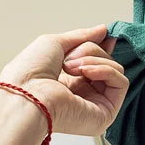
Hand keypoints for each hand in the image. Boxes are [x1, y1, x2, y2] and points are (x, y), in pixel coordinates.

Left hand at [0, 24, 128, 136]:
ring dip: (96, 59)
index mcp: (67, 82)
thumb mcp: (55, 43)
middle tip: (70, 58)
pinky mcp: (105, 114)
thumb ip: (82, 36)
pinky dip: (107, 70)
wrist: (24, 96)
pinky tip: (86, 72)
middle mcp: (82, 94)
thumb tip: (103, 30)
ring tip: (72, 66)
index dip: (102, 47)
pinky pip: (120, 82)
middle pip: (106, 61)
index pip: (96, 62)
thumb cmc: (28, 74)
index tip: (105, 35)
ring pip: (115, 69)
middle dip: (91, 51)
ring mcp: (94, 105)